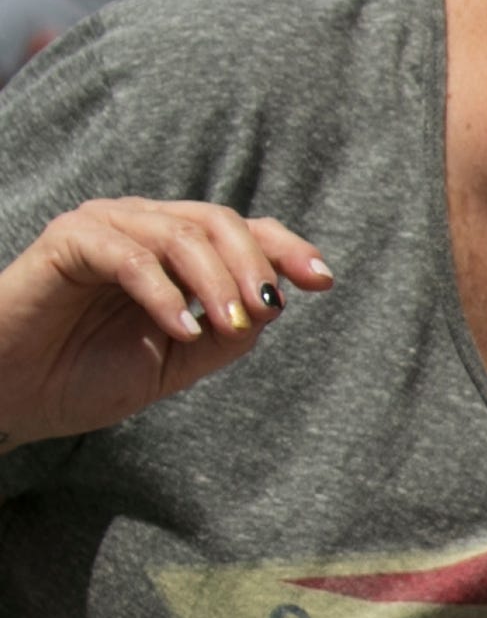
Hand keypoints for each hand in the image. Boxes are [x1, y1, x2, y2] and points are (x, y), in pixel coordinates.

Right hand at [0, 197, 334, 445]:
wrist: (15, 395)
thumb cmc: (87, 376)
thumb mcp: (179, 361)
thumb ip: (228, 333)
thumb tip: (273, 304)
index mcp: (174, 252)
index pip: (242, 231)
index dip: (286, 248)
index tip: (323, 279)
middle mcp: (142, 227)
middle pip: (219, 222)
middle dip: (255, 266)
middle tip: (265, 312)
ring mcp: (104, 228)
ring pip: (181, 233)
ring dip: (216, 281)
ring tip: (227, 327)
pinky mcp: (67, 241)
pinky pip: (129, 254)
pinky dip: (164, 292)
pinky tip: (181, 329)